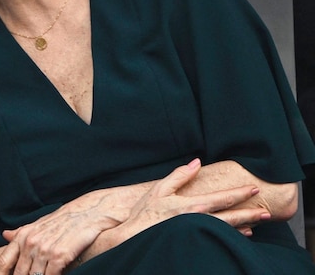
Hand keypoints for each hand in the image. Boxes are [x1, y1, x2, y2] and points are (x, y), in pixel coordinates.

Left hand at [0, 189, 127, 274]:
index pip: (3, 261)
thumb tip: (4, 234)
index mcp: (23, 235)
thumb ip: (22, 232)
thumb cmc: (66, 219)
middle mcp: (31, 242)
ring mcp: (44, 249)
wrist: (90, 212)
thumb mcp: (40, 223)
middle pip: (18, 274)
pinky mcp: (60, 256)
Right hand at [99, 159, 269, 247]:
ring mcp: (199, 231)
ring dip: (244, 225)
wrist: (135, 236)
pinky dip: (233, 235)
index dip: (240, 193)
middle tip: (266, 212)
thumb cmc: (145, 213)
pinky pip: (220, 237)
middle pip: (232, 216)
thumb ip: (180, 175)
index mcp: (193, 205)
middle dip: (250, 213)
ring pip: (228, 228)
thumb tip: (196, 163)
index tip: (253, 189)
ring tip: (257, 222)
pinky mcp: (196, 239)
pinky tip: (240, 233)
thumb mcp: (159, 189)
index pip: (223, 198)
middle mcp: (200, 220)